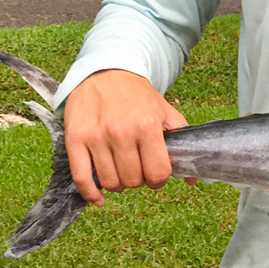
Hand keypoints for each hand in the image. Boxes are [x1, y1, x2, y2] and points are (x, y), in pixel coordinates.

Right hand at [63, 69, 187, 204]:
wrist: (105, 71)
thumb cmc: (137, 94)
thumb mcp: (165, 111)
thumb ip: (180, 142)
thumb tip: (193, 179)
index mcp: (148, 126)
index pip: (158, 173)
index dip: (159, 180)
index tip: (155, 175)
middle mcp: (121, 132)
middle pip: (133, 180)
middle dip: (138, 180)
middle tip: (137, 168)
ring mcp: (96, 137)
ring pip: (110, 182)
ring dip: (118, 184)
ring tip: (120, 171)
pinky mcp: (75, 139)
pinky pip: (81, 178)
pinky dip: (91, 194)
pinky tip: (99, 197)